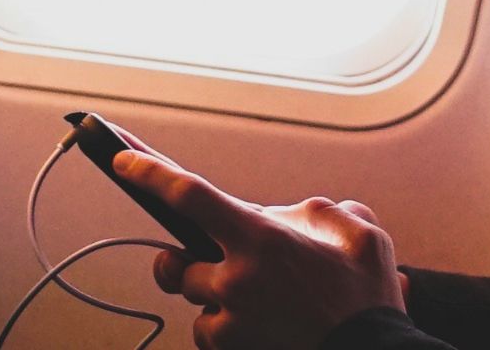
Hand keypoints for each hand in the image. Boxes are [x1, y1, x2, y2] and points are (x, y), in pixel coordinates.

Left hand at [112, 150, 405, 349]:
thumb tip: (295, 218)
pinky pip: (210, 334)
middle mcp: (236, 280)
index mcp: (261, 239)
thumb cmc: (366, 296)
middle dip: (187, 262)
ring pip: (194, 302)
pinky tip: (263, 324)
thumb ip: (318, 212)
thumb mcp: (357, 230)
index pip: (190, 196)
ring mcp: (231, 321)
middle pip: (175, 264)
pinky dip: (227, 328)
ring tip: (261, 301)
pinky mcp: (233, 349)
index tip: (122, 159)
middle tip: (213, 261)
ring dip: (214, 297)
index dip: (150, 174)